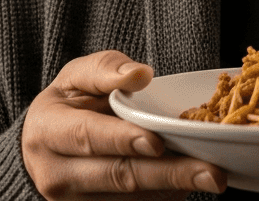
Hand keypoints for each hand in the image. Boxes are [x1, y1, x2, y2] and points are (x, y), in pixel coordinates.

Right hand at [21, 50, 226, 200]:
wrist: (46, 144)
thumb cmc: (68, 104)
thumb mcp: (76, 76)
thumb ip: (105, 70)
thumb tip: (139, 74)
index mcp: (46, 132)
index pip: (86, 136)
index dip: (122, 139)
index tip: (157, 141)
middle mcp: (56, 174)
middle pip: (118, 175)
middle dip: (167, 174)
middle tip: (211, 172)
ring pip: (131, 198)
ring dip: (174, 188)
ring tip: (213, 176)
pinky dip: (166, 196)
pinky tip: (192, 183)